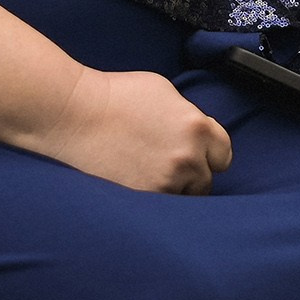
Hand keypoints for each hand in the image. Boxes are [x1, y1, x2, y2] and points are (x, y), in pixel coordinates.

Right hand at [35, 68, 232, 193]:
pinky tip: (137, 181)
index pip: (223, 153)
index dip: (209, 153)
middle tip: (165, 163)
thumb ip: (188, 115)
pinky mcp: (144, 199)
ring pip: (185, 198)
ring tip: (149, 173)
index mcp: (196, 127)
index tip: (197, 154)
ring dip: (174, 189)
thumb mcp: (164, 92)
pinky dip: (154, 198)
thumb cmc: (116, 96)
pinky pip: (162, 207)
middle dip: (191, 173)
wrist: (76, 114)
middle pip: (206, 180)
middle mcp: (187, 158)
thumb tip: (199, 133)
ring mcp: (166, 182)